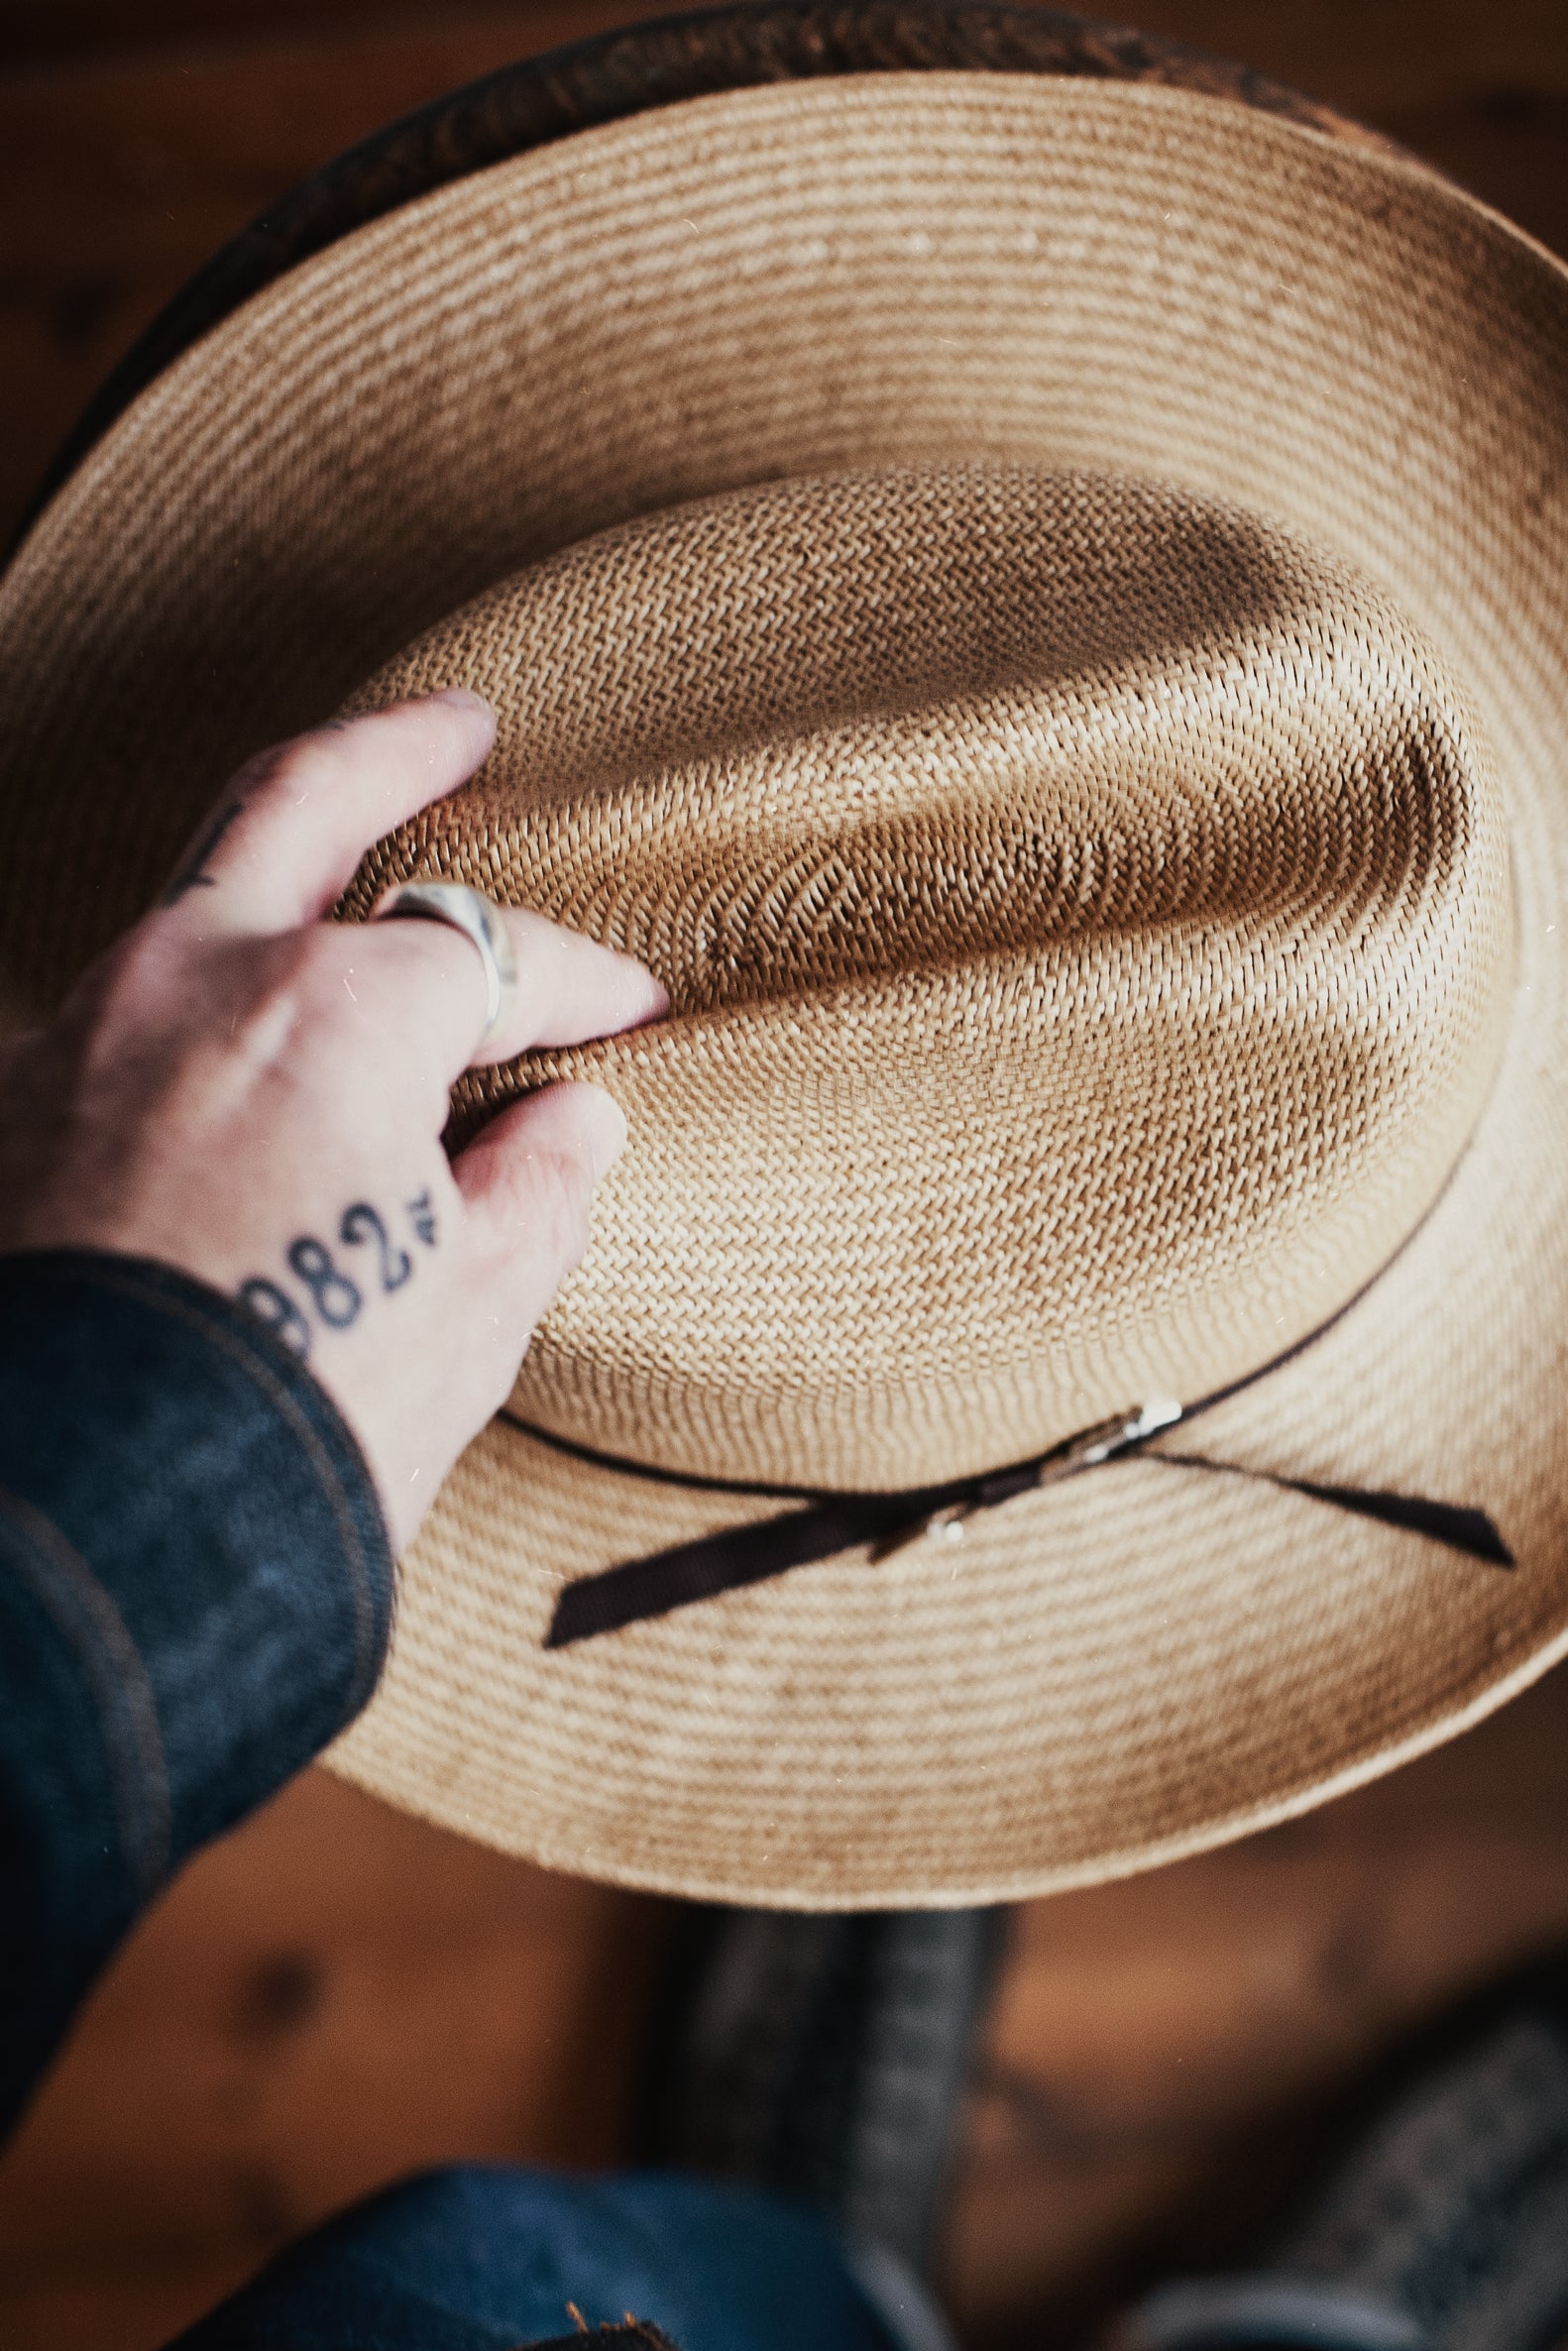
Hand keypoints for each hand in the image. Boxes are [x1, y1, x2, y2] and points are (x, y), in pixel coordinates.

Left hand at [0, 692, 664, 1548]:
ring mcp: (80, 1033)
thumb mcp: (466, 1313)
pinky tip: (237, 1048)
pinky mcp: (10, 1110)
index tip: (627, 1016)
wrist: (90, 1527)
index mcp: (336, 1010)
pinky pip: (123, 1012)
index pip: (493, 957)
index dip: (578, 985)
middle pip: (299, 799)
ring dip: (274, 877)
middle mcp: (193, 980)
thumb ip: (535, 1191)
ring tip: (339, 889)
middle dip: (392, 753)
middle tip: (457, 726)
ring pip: (190, 901)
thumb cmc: (295, 1429)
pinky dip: (200, 1002)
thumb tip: (572, 1124)